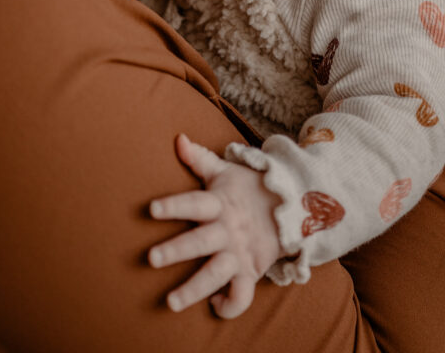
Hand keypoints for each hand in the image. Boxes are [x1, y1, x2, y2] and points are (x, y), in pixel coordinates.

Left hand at [148, 134, 282, 317]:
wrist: (293, 204)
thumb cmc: (248, 188)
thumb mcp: (226, 171)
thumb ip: (200, 159)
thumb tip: (178, 138)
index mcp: (220, 203)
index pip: (195, 203)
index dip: (174, 206)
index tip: (151, 210)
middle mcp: (228, 229)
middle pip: (201, 241)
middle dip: (177, 250)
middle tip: (151, 258)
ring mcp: (239, 252)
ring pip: (217, 273)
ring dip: (194, 289)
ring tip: (171, 303)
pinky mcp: (250, 271)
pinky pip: (243, 294)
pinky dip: (230, 304)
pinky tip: (213, 304)